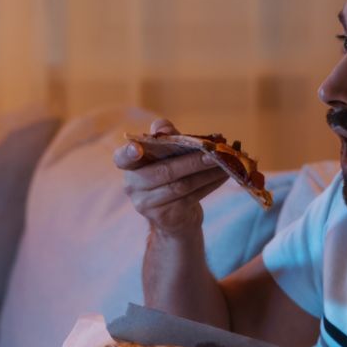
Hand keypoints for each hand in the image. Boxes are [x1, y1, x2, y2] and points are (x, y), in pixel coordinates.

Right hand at [114, 118, 228, 235]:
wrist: (175, 216)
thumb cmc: (169, 175)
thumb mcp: (165, 154)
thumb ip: (165, 138)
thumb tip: (164, 128)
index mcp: (129, 166)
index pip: (121, 158)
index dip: (128, 153)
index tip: (137, 149)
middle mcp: (133, 186)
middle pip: (164, 171)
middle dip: (192, 161)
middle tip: (215, 152)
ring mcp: (147, 205)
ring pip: (181, 186)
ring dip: (207, 173)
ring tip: (225, 162)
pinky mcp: (165, 217)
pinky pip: (192, 197)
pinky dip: (210, 184)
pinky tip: (224, 175)